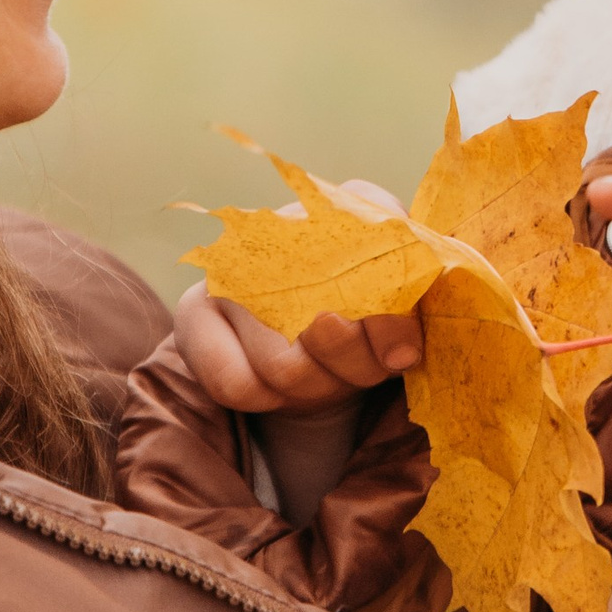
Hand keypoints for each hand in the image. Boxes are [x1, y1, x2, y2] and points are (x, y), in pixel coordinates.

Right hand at [174, 179, 421, 521]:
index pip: (368, 263)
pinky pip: (236, 383)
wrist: (314, 342)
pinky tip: (288, 389)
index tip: (404, 354)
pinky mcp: (193, 312)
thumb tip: (408, 336)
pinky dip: (272, 401)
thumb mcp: (406, 302)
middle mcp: (277, 225)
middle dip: (357, 364)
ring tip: (334, 378)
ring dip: (320, 386)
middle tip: (368, 371)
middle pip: (325, 324)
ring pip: (285, 364)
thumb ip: (418, 297)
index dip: (390, 321)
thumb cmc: (367, 317)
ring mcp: (229, 266)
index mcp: (344, 211)